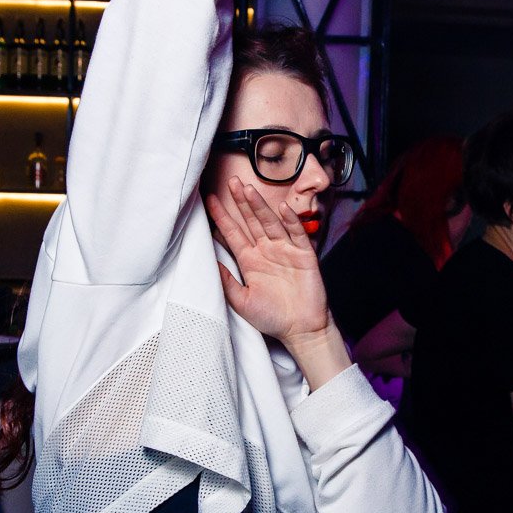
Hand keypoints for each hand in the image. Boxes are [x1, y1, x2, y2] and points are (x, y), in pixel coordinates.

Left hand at [207, 178, 329, 343]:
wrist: (301, 330)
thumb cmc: (272, 318)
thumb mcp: (241, 301)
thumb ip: (226, 281)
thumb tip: (208, 262)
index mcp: (250, 260)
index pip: (232, 234)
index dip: (221, 217)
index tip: (208, 200)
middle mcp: (266, 251)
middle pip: (250, 221)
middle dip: (240, 202)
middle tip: (230, 182)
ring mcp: (285, 250)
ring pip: (270, 223)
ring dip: (260, 206)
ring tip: (249, 189)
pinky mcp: (304, 254)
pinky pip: (296, 234)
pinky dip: (290, 221)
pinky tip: (282, 208)